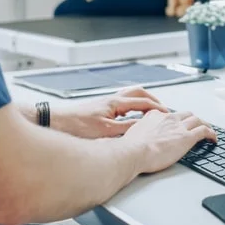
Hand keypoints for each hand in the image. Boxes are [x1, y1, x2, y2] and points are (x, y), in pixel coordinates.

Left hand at [51, 87, 168, 138]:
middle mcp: (112, 99)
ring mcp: (105, 103)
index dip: (159, 108)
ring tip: (150, 112)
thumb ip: (126, 129)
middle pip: (139, 93)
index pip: (144, 102)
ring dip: (143, 101)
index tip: (169, 115)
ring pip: (130, 96)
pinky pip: (122, 103)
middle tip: (163, 110)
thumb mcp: (105, 131)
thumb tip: (143, 128)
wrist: (55, 122)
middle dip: (153, 100)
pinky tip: (130, 117)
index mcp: (116, 103)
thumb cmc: (76, 125)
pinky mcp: (99, 108)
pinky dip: (132, 107)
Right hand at [123, 110, 216, 173]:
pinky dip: (211, 133)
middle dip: (191, 119)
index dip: (174, 120)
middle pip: (186, 114)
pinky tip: (213, 139)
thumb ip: (139, 132)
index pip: (168, 114)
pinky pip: (204, 131)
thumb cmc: (130, 148)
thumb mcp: (132, 133)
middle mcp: (168, 118)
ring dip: (204, 124)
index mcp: (154, 116)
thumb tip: (138, 138)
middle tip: (194, 126)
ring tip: (208, 130)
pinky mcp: (187, 137)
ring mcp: (179, 127)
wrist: (134, 151)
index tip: (176, 125)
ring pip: (197, 120)